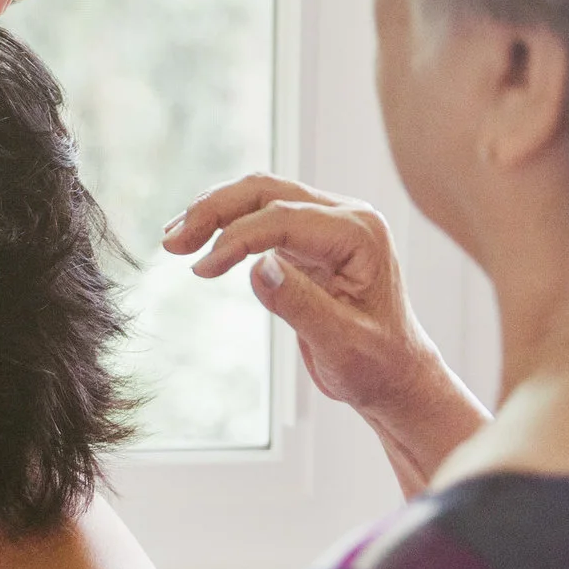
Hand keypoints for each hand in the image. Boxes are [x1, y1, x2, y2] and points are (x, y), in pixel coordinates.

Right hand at [162, 175, 488, 490]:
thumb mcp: (341, 344)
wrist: (396, 377)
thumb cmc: (378, 365)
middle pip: (266, 191)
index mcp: (361, 234)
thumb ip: (300, 304)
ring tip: (174, 240)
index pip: (284, 218)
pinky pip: (260, 215)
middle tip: (172, 243)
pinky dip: (225, 224)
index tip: (200, 269)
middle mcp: (346, 216)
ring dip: (213, 212)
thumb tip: (255, 266)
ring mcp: (328, 223)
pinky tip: (198, 241)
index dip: (236, 239)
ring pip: (258, 195)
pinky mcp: (309, 237)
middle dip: (214, 210)